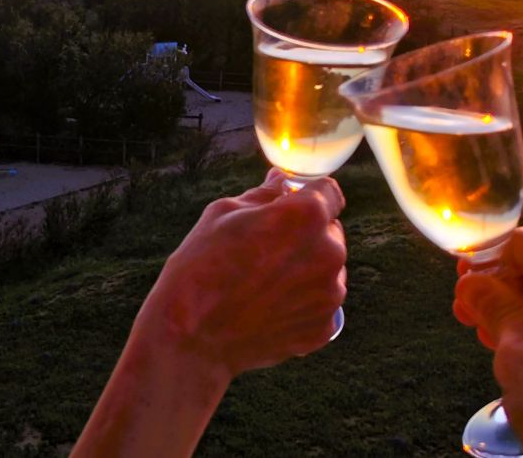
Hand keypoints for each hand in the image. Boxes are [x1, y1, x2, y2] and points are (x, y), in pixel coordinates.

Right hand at [135, 168, 348, 377]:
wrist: (192, 338)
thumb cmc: (201, 267)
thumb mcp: (223, 213)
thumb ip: (263, 195)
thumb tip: (281, 183)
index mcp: (306, 216)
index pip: (328, 192)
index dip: (307, 195)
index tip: (290, 205)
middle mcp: (328, 252)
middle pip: (329, 231)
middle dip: (305, 233)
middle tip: (265, 248)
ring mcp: (330, 294)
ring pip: (327, 268)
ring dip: (305, 268)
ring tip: (263, 281)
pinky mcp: (324, 326)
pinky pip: (320, 302)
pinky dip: (300, 301)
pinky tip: (267, 305)